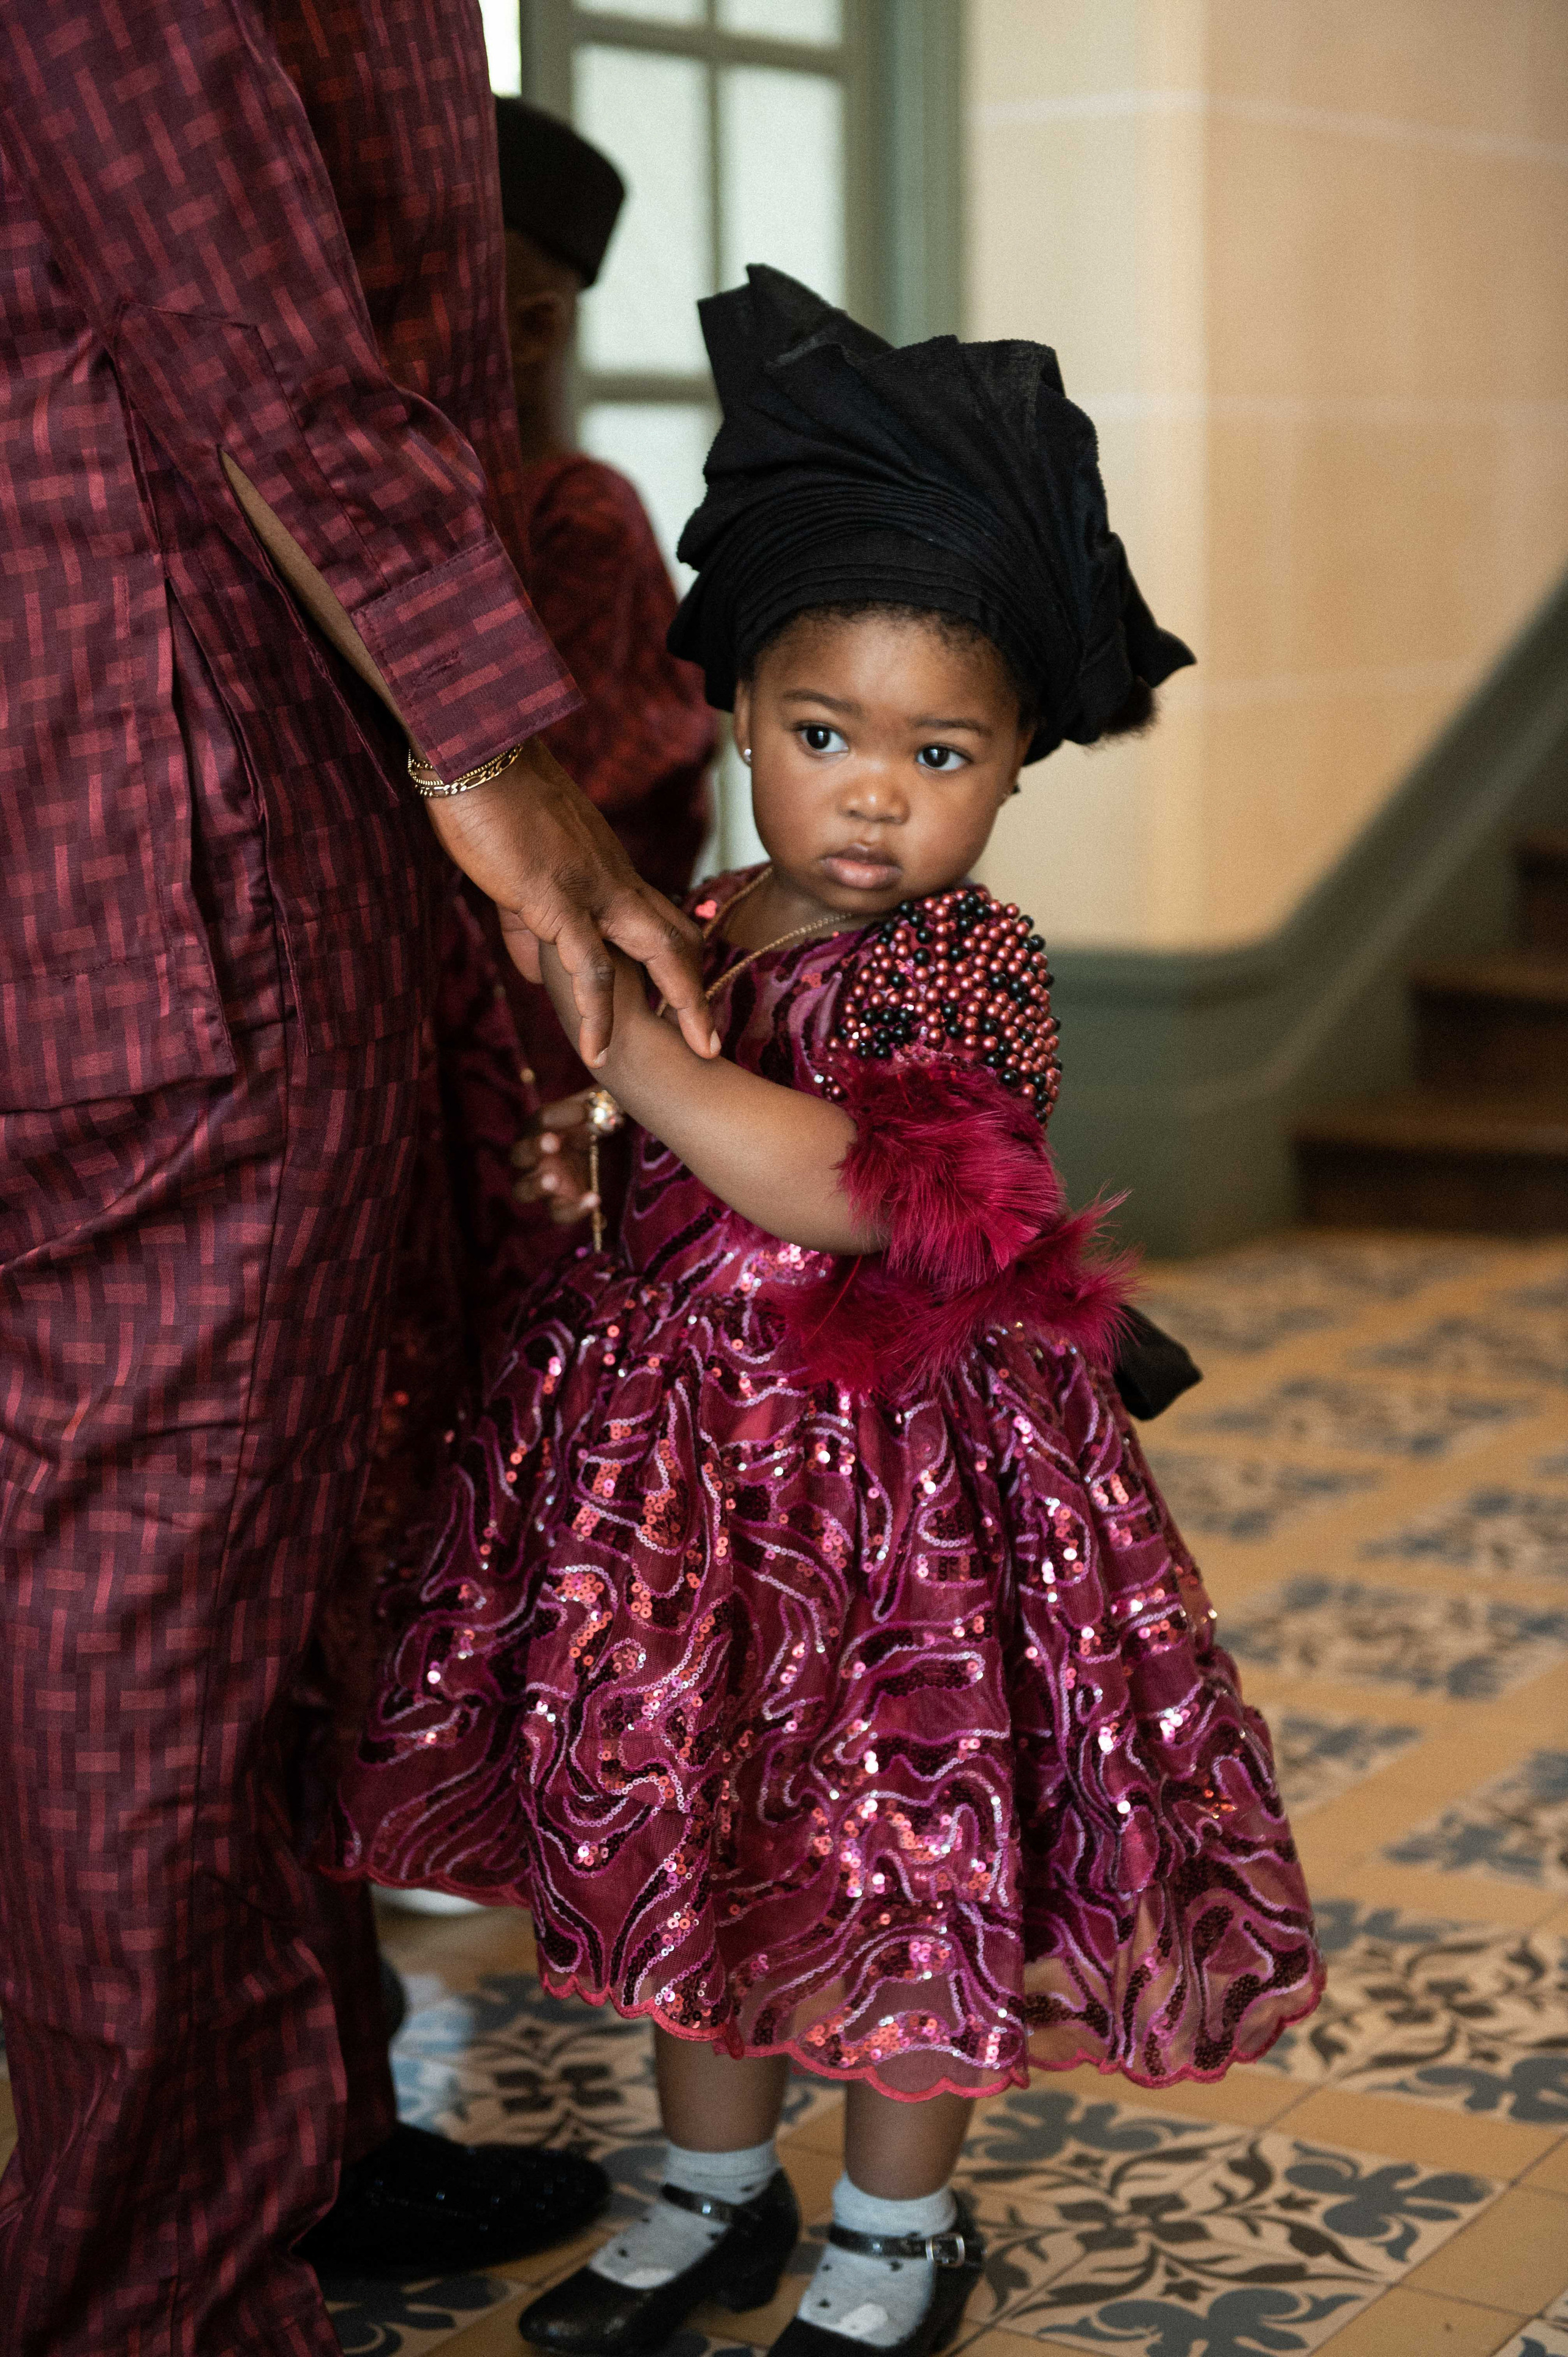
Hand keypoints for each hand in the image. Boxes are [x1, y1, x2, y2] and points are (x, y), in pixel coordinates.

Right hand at [424, 737, 717, 1066]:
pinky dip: (597, 1013)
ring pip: (660, 950)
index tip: (686, 1001)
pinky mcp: (557, 901)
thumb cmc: (488, 806)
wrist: (474, 758)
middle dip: (699, 988)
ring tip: (700, 1049)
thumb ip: (526, 928)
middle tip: (712, 1037)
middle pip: (678, 936)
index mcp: (607, 869)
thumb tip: (534, 971)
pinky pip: (589, 966)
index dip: (677, 960)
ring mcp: (593, 889)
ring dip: (684, 1003)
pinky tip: (596, 1051)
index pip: (659, 918)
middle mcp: (614, 879)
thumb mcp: (515, 877)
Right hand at [510, 1091, 598, 1226]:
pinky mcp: (560, 1206)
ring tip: (551, 1180)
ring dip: (535, 1185)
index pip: (539, 1120)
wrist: (611, 1152)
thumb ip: (598, 1095)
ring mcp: (543, 1185)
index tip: (583, 1112)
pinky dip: (573, 1209)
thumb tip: (605, 1075)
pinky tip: (594, 1199)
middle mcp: (533, 1158)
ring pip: (523, 1191)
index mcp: (539, 1129)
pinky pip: (559, 1214)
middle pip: (518, 1155)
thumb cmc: (599, 1122)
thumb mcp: (599, 1105)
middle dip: (532, 1148)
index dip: (558, 1116)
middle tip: (551, 1143)